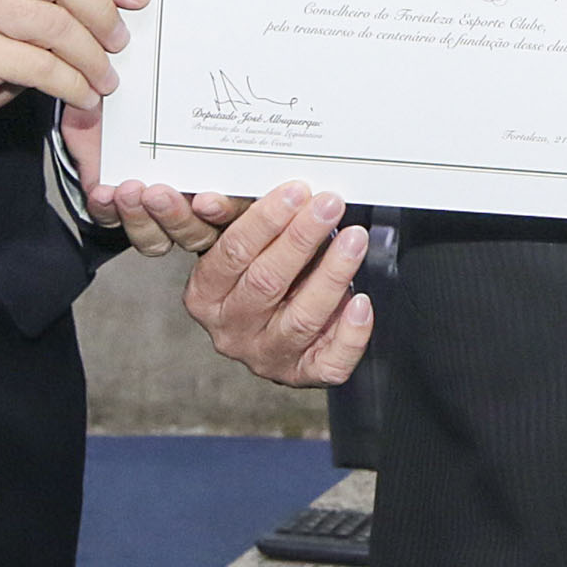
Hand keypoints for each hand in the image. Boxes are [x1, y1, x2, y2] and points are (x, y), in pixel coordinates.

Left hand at [57, 104, 247, 256]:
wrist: (102, 94)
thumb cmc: (151, 92)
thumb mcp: (180, 87)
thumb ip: (202, 89)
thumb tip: (246, 65)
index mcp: (219, 177)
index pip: (233, 208)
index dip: (224, 211)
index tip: (207, 199)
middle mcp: (189, 201)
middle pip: (196, 234)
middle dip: (177, 218)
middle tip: (159, 193)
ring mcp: (152, 210)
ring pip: (157, 240)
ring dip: (142, 220)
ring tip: (128, 191)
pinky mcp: (113, 208)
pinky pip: (111, 223)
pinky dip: (107, 210)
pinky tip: (104, 192)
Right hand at [182, 182, 373, 386]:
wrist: (273, 321)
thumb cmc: (257, 270)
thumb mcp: (238, 240)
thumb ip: (229, 216)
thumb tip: (208, 199)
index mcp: (205, 297)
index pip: (232, 255)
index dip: (265, 221)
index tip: (296, 192)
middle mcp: (231, 331)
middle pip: (267, 283)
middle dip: (301, 239)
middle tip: (329, 206)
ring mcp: (266, 356)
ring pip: (302, 318)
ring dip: (332, 273)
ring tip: (354, 239)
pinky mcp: (302, 373)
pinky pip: (330, 361)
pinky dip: (350, 333)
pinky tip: (362, 301)